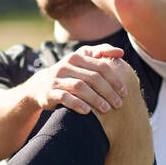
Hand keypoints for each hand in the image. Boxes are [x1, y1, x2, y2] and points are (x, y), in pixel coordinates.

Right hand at [22, 45, 136, 114]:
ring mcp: (56, 79)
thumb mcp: (82, 60)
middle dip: (108, 91)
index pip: (101, 66)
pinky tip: (88, 111)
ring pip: (80, 87)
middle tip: (119, 104)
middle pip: (93, 77)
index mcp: (77, 56)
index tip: (124, 92)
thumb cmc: (69, 74)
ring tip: (107, 109)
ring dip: (96, 99)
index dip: (115, 79)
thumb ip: (100, 53)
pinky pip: (65, 98)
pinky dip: (77, 104)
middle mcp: (66, 65)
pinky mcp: (49, 92)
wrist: (40, 86)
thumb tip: (121, 53)